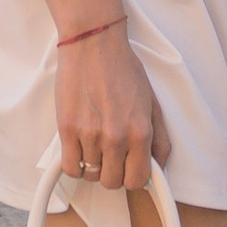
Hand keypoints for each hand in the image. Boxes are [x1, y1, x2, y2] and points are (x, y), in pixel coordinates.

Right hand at [55, 16, 172, 192]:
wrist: (93, 44)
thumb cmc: (123, 69)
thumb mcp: (152, 102)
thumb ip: (159, 138)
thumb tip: (158, 167)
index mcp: (140, 131)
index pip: (137, 180)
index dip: (132, 178)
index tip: (128, 169)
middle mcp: (116, 137)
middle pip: (112, 182)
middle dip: (112, 172)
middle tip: (110, 154)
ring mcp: (90, 135)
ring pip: (90, 175)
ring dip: (92, 164)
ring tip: (94, 142)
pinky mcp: (67, 129)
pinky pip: (70, 167)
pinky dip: (74, 164)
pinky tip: (79, 148)